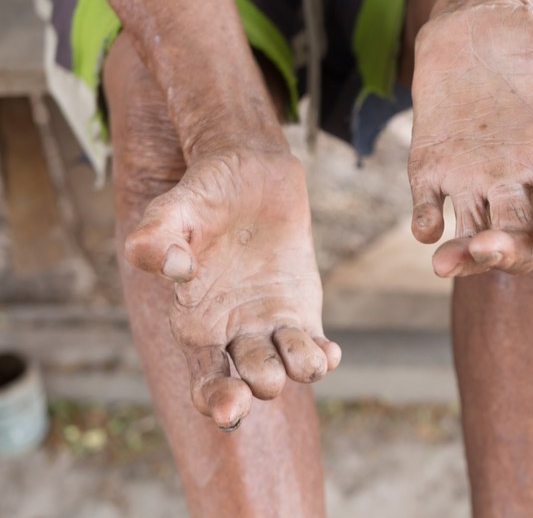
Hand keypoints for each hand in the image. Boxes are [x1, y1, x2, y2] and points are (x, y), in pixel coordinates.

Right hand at [125, 149, 340, 429]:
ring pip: (288, 367)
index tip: (231, 408)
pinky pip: (313, 346)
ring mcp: (270, 322)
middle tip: (268, 377)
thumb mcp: (172, 209)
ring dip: (300, 371)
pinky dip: (323, 356)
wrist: (251, 171)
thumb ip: (156, 236)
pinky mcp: (301, 308)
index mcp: (195, 322)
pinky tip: (329, 351)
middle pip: (248, 383)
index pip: (204, 380)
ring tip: (307, 359)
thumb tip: (173, 268)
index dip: (215, 401)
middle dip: (260, 387)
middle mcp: (233, 333)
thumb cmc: (203, 194)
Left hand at [409, 2, 532, 276]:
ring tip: (444, 262)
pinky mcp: (431, 169)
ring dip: (462, 257)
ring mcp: (471, 180)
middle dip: (507, 253)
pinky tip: (426, 226)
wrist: (474, 25)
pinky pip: (429, 209)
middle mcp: (513, 182)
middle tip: (489, 246)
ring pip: (471, 237)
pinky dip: (426, 223)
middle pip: (518, 241)